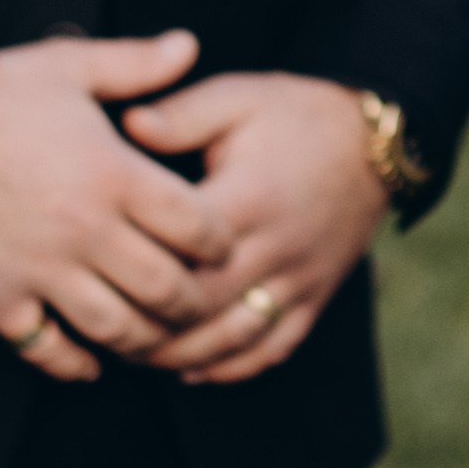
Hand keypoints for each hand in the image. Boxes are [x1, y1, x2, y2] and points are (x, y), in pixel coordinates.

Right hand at [0, 32, 209, 378]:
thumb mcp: (67, 67)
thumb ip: (135, 63)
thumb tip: (188, 44)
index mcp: (115, 176)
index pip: (199, 228)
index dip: (221, 243)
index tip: (220, 246)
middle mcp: (87, 231)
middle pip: (167, 290)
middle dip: (194, 302)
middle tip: (199, 301)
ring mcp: (42, 271)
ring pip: (116, 330)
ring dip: (144, 340)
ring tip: (153, 333)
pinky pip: (47, 349)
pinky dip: (74, 363)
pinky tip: (90, 361)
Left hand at [111, 69, 390, 385]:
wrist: (373, 140)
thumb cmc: (294, 114)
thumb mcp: (236, 98)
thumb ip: (181, 115)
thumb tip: (126, 124)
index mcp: (252, 198)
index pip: (186, 250)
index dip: (139, 266)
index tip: (95, 272)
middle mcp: (278, 248)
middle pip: (205, 307)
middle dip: (151, 325)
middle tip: (100, 328)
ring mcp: (300, 279)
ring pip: (237, 338)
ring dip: (185, 355)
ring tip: (137, 354)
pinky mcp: (316, 297)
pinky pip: (275, 347)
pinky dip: (233, 367)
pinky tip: (194, 369)